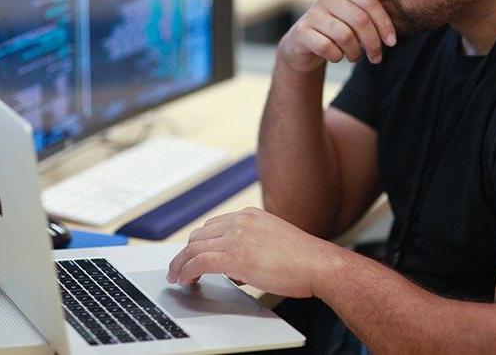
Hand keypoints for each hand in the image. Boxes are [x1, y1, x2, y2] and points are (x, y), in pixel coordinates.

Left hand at [167, 207, 328, 297]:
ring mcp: (237, 236)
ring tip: (177, 277)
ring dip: (181, 263)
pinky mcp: (235, 255)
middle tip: (181, 269)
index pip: (213, 225)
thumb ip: (251, 246)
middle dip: (187, 253)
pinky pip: (199, 262)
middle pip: (200, 234)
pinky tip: (183, 280)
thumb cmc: (302, 259)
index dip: (200, 243)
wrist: (318, 264)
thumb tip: (234, 268)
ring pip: (194, 247)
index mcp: (250, 215)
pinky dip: (185, 271)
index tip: (193, 255)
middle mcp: (240, 221)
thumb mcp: (272, 240)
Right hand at [279, 0, 396, 72]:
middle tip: (376, 58)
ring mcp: (312, 14)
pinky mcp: (301, 31)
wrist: (302, 44)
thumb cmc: (335, 32)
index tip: (392, 43)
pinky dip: (337, 57)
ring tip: (354, 57)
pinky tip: (336, 57)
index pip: (370, 3)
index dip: (385, 24)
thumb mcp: (352, 20)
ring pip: (345, 36)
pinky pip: (327, 47)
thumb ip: (370, 19)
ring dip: (355, 52)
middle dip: (373, 43)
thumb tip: (391, 37)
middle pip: (360, 20)